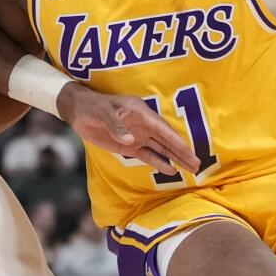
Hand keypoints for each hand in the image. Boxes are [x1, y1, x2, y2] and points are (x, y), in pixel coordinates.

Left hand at [57, 83, 200, 175]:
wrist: (78, 110)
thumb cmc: (91, 106)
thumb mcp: (102, 112)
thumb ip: (116, 126)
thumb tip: (131, 141)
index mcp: (140, 112)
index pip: (163, 129)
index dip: (177, 141)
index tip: (189, 152)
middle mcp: (143, 124)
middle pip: (166, 140)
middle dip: (182, 152)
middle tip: (197, 165)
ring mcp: (137, 135)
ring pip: (160, 148)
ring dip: (175, 158)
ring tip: (190, 169)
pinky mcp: (129, 146)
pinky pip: (147, 155)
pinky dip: (158, 162)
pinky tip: (170, 170)